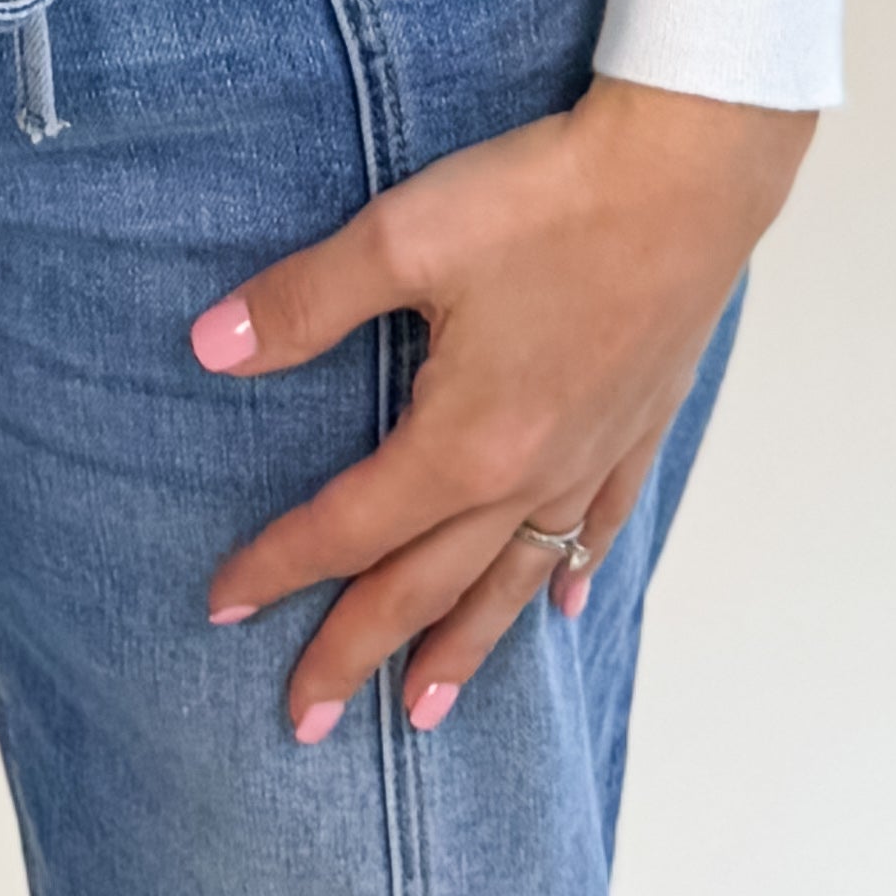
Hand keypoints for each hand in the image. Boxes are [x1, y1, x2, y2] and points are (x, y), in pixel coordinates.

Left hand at [194, 75, 813, 737]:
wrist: (686, 174)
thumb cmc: (543, 200)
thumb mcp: (404, 237)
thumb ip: (305, 301)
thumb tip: (208, 348)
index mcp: (463, 443)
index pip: (348, 528)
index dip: (278, 567)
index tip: (221, 609)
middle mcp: (528, 476)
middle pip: (426, 584)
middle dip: (359, 651)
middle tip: (307, 721)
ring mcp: (590, 458)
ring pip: (512, 579)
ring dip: (463, 645)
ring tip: (424, 708)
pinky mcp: (635, 426)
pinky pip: (597, 526)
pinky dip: (569, 571)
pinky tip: (561, 603)